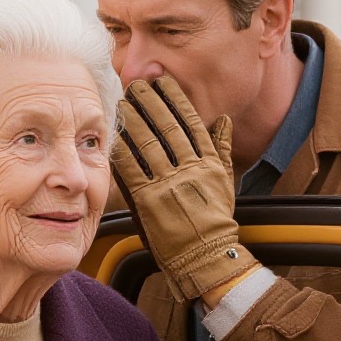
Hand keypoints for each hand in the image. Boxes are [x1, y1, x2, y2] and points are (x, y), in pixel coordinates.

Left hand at [112, 75, 256, 304]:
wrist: (207, 257)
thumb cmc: (215, 222)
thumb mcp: (226, 182)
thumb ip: (223, 149)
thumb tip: (223, 120)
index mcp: (209, 163)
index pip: (191, 123)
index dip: (176, 100)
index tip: (164, 83)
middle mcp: (191, 170)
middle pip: (168, 128)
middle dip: (152, 102)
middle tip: (138, 85)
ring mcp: (170, 185)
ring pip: (150, 144)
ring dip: (135, 120)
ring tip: (124, 103)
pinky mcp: (150, 202)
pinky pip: (132, 170)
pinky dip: (123, 150)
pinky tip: (114, 136)